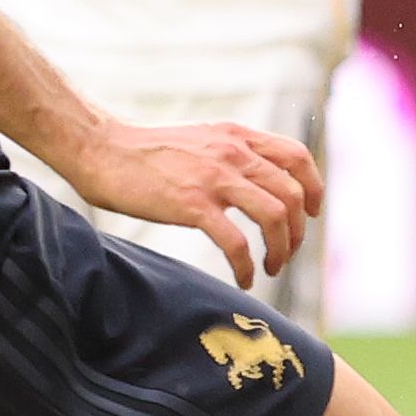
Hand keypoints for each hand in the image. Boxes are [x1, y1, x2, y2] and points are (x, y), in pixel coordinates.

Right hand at [64, 115, 323, 286]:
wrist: (101, 149)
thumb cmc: (147, 151)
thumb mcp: (203, 139)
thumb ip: (232, 154)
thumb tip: (259, 181)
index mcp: (238, 136)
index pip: (297, 156)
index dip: (313, 187)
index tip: (311, 213)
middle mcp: (233, 153)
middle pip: (293, 193)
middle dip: (297, 231)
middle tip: (285, 253)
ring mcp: (214, 178)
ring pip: (275, 216)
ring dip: (280, 249)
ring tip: (270, 268)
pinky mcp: (191, 204)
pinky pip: (235, 242)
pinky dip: (245, 266)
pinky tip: (242, 278)